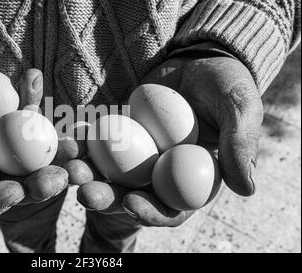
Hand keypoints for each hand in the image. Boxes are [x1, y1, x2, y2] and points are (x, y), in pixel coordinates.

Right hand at [0, 42, 67, 221]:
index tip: (13, 191)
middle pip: (10, 184)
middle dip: (38, 185)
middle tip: (61, 177)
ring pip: (29, 156)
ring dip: (54, 154)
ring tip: (74, 145)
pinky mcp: (9, 118)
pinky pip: (27, 114)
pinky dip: (34, 100)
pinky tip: (35, 80)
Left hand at [74, 45, 263, 226]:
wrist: (200, 60)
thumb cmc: (226, 85)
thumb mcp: (240, 109)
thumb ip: (241, 144)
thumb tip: (246, 188)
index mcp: (190, 180)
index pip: (170, 209)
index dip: (151, 213)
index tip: (132, 204)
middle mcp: (160, 174)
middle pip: (130, 196)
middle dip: (107, 198)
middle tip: (86, 192)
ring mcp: (136, 155)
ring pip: (108, 173)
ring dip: (87, 173)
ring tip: (70, 167)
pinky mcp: (119, 134)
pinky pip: (97, 142)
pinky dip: (82, 143)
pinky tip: (68, 140)